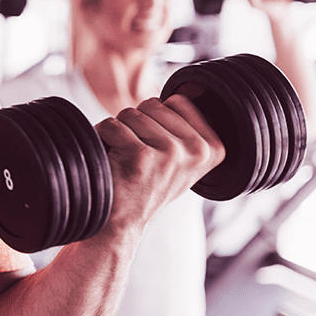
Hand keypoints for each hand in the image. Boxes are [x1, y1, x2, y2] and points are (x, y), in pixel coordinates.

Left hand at [96, 94, 224, 236]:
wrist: (121, 223)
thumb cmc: (146, 185)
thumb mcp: (181, 159)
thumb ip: (187, 127)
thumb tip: (189, 91)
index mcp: (214, 148)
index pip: (177, 101)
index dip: (156, 119)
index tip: (156, 149)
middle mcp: (197, 150)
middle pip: (152, 104)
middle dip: (136, 125)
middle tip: (137, 157)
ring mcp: (171, 153)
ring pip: (129, 113)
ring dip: (118, 133)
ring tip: (125, 161)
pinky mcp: (141, 156)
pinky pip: (111, 125)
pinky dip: (101, 138)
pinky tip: (111, 161)